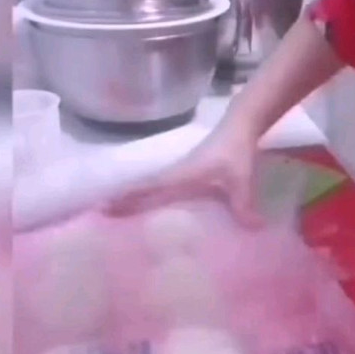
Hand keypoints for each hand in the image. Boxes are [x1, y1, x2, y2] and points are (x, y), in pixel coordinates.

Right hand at [105, 113, 262, 225]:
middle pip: (145, 187)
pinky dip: (152, 192)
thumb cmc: (237, 150)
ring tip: (117, 208)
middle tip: (101, 212)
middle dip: (124, 199)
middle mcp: (176, 172)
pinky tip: (152, 201)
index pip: (150, 188)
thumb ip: (244, 204)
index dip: (129, 199)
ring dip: (135, 195)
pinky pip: (165, 184)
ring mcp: (181, 169)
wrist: (241, 124)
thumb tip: (252, 229)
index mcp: (182, 174)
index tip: (105, 207)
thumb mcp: (242, 179)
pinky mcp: (189, 169)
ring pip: (153, 185)